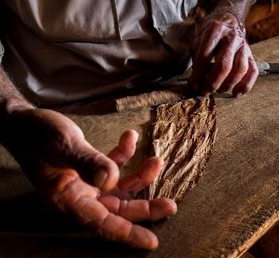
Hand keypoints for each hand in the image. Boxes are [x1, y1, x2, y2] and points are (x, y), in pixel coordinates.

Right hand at [2, 108, 176, 248]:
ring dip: (140, 177)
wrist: (22, 122)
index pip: (100, 222)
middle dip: (145, 208)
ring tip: (156, 161)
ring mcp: (85, 183)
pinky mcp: (89, 170)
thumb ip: (88, 162)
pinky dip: (124, 155)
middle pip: (117, 210)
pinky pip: (113, 167)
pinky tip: (130, 137)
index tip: (151, 242)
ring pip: (120, 190)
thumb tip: (112, 180)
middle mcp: (78, 195)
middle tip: (170, 204)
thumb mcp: (63, 145)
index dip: (126, 233)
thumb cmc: (37, 133)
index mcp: (66, 197)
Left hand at [190, 12, 258, 96]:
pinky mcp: (251, 55)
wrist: (229, 21)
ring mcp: (244, 46)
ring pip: (240, 69)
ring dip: (228, 84)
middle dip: (213, 83)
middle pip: (224, 65)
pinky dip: (245, 85)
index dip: (198, 73)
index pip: (205, 55)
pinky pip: (253, 72)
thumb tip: (197, 79)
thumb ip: (196, 56)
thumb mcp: (198, 39)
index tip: (194, 85)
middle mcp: (231, 37)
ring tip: (218, 91)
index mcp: (215, 31)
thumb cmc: (210, 34)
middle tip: (205, 91)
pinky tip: (236, 93)